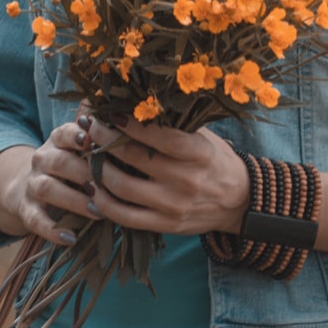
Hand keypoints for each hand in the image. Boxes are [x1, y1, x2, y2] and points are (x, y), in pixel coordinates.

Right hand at [0, 119, 100, 246]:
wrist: (25, 186)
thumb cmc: (68, 166)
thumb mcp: (78, 150)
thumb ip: (97, 142)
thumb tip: (124, 125)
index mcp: (57, 141)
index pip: (63, 132)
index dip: (75, 134)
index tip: (89, 139)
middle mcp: (43, 160)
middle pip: (58, 162)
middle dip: (84, 173)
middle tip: (111, 185)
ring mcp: (32, 185)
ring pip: (48, 189)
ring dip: (74, 200)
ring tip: (98, 212)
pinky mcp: (26, 210)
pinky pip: (35, 220)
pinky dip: (52, 231)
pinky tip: (70, 238)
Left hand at [80, 114, 249, 235]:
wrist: (240, 201)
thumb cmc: (216, 161)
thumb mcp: (204, 137)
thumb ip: (175, 125)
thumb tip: (134, 103)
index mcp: (199, 153)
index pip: (159, 136)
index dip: (130, 124)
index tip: (110, 113)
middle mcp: (186, 180)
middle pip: (133, 159)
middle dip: (104, 141)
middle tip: (89, 129)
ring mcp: (174, 206)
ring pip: (122, 188)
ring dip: (98, 170)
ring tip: (88, 156)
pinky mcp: (165, 225)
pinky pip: (124, 216)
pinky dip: (103, 203)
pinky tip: (93, 189)